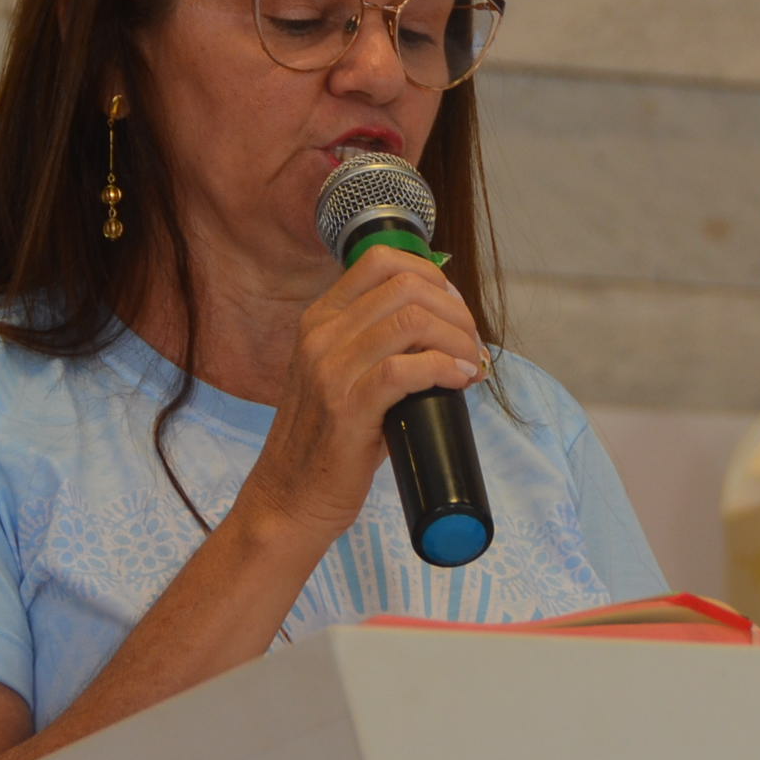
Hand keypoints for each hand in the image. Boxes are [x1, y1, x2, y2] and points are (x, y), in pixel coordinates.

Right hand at [240, 246, 487, 546]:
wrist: (289, 498)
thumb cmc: (326, 440)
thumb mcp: (339, 375)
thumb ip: (375, 345)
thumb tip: (442, 329)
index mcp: (319, 319)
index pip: (380, 261)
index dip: (431, 275)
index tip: (453, 308)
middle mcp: (320, 335)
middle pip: (406, 286)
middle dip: (454, 310)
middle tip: (470, 344)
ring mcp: (330, 370)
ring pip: (412, 321)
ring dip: (456, 339)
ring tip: (469, 364)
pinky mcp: (347, 408)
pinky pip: (406, 369)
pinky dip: (443, 369)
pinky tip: (459, 381)